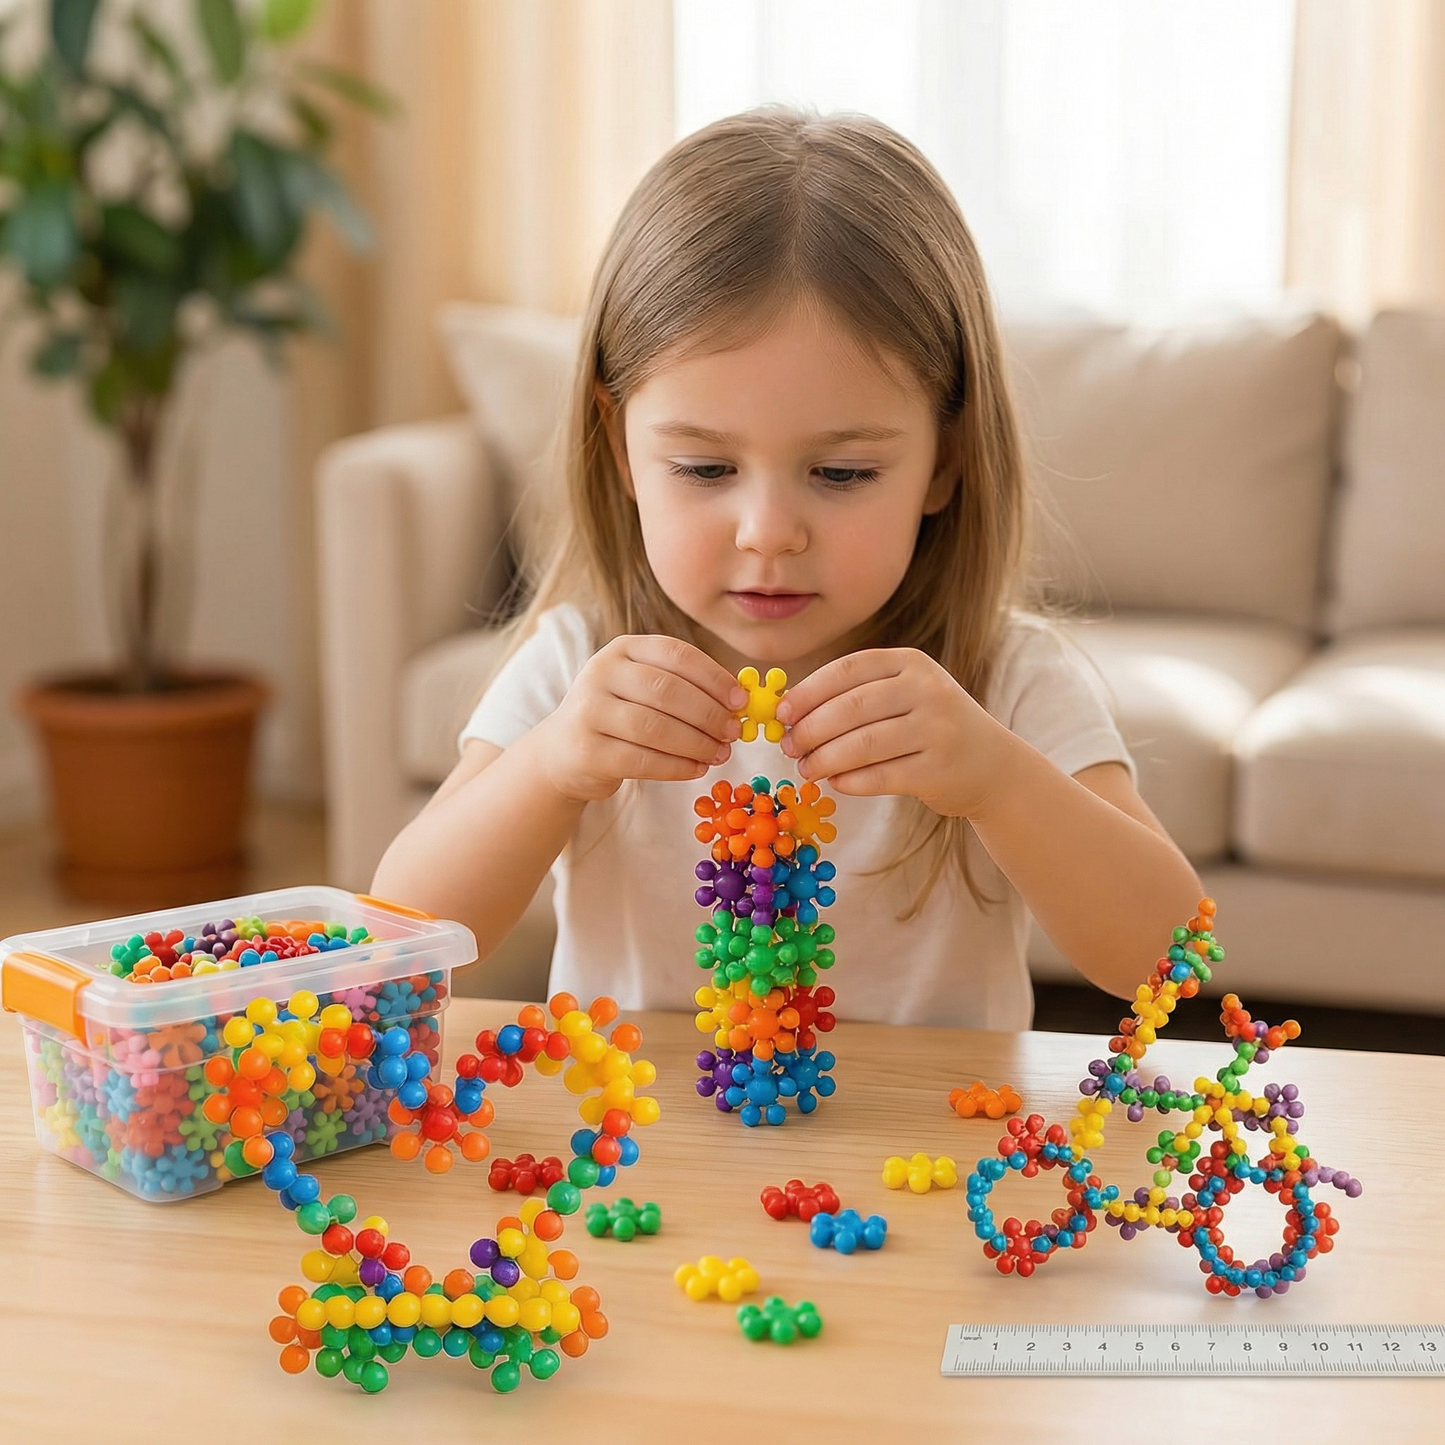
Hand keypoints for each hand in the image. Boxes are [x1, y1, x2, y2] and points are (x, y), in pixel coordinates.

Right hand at [534, 635, 745, 802]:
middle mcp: (601, 673)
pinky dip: (677, 767)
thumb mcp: (643, 688)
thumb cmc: (619, 715)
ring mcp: (590, 711)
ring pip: (655, 728)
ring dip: (696, 743)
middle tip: (733, 732)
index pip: (676, 654)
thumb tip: (739, 701)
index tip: (740, 700)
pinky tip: (697, 768)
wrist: (564, 751)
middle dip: (709, 714)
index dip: (714, 677)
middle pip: (667, 691)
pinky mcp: (588, 751)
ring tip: (720, 754)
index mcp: (622, 649)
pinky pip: (643, 760)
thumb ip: (685, 687)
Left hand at [776, 648, 1011, 817]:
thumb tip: (789, 713)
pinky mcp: (938, 770)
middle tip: (790, 748)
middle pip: (851, 707)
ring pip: (862, 744)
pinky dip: (849, 781)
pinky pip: (879, 776)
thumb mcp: (904, 694)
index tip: (782, 715)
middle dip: (811, 730)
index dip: (808, 692)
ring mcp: (937, 730)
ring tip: (807, 769)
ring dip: (824, 759)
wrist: (991, 765)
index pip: (847, 670)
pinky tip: (837, 782)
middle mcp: (928, 690)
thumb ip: (855, 696)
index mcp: (912, 663)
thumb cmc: (931, 727)